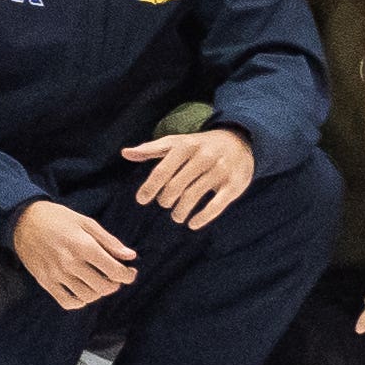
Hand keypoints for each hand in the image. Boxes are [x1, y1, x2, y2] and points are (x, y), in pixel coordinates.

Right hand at [8, 198, 134, 307]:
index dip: (128, 275)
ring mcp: (56, 274)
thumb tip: (130, 256)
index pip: (114, 271)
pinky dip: (80, 301)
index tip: (130, 272)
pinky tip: (83, 291)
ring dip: (98, 293)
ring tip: (98, 282)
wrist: (23, 220)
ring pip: (87, 297)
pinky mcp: (45, 281)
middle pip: (103, 287)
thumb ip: (109, 241)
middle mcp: (70, 263)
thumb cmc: (58, 218)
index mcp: (83, 246)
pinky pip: (67, 302)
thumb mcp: (86, 222)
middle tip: (114, 276)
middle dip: (114, 284)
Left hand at [123, 118, 255, 228]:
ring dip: (180, 211)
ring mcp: (220, 170)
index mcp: (185, 145)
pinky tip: (192, 224)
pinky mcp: (235, 185)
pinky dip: (202, 218)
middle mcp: (203, 156)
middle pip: (175, 186)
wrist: (239, 141)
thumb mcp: (176, 142)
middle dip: (165, 199)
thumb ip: (151, 149)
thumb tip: (125, 153)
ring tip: (177, 216)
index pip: (162, 170)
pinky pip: (216, 206)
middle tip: (164, 204)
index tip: (141, 200)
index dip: (149, 187)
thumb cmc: (199, 145)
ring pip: (192, 196)